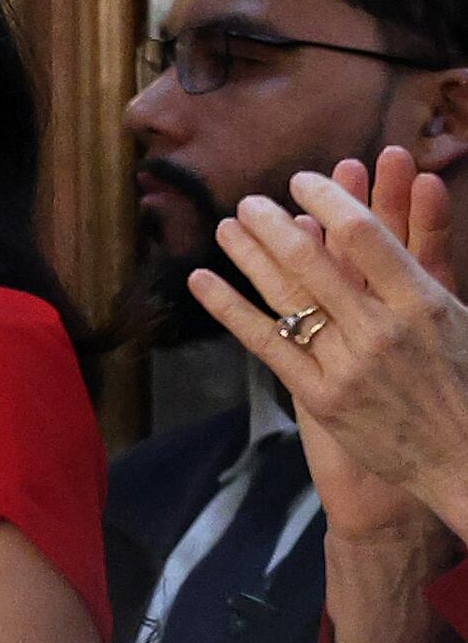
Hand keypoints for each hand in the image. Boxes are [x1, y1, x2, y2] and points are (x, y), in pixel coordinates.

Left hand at [193, 150, 467, 536]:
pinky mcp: (322, 396)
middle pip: (314, 260)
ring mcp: (348, 363)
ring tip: (226, 225)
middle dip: (276, 224)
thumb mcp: (461, 320)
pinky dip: (230, 308)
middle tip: (251, 200)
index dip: (329, 200)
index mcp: (424, 302)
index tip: (304, 181)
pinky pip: (266, 343)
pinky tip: (202, 280)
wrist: (466, 461)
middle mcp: (381, 328)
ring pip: (286, 295)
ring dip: (249, 254)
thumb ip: (426, 270)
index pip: (366, 235)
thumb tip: (403, 212)